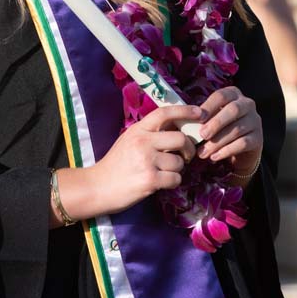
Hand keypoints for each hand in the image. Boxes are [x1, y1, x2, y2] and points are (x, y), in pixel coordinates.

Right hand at [57, 105, 201, 220]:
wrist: (97, 187)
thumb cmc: (116, 165)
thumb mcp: (129, 141)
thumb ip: (149, 134)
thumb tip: (176, 130)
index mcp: (138, 130)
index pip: (164, 113)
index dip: (184, 111)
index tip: (199, 112)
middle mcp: (143, 142)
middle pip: (180, 138)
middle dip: (189, 149)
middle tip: (186, 156)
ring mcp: (146, 160)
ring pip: (180, 162)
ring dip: (178, 169)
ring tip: (164, 172)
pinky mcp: (150, 179)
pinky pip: (176, 178)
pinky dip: (173, 182)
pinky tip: (161, 183)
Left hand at [197, 87, 262, 175]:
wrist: (240, 147)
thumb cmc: (220, 128)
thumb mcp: (211, 118)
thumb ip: (200, 117)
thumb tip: (181, 118)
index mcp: (233, 94)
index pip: (221, 96)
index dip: (209, 106)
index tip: (198, 118)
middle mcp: (247, 104)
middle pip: (233, 110)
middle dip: (216, 123)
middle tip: (202, 135)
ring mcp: (255, 121)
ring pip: (237, 129)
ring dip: (218, 142)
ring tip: (203, 153)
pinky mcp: (258, 138)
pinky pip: (243, 143)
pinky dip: (226, 151)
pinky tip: (214, 157)